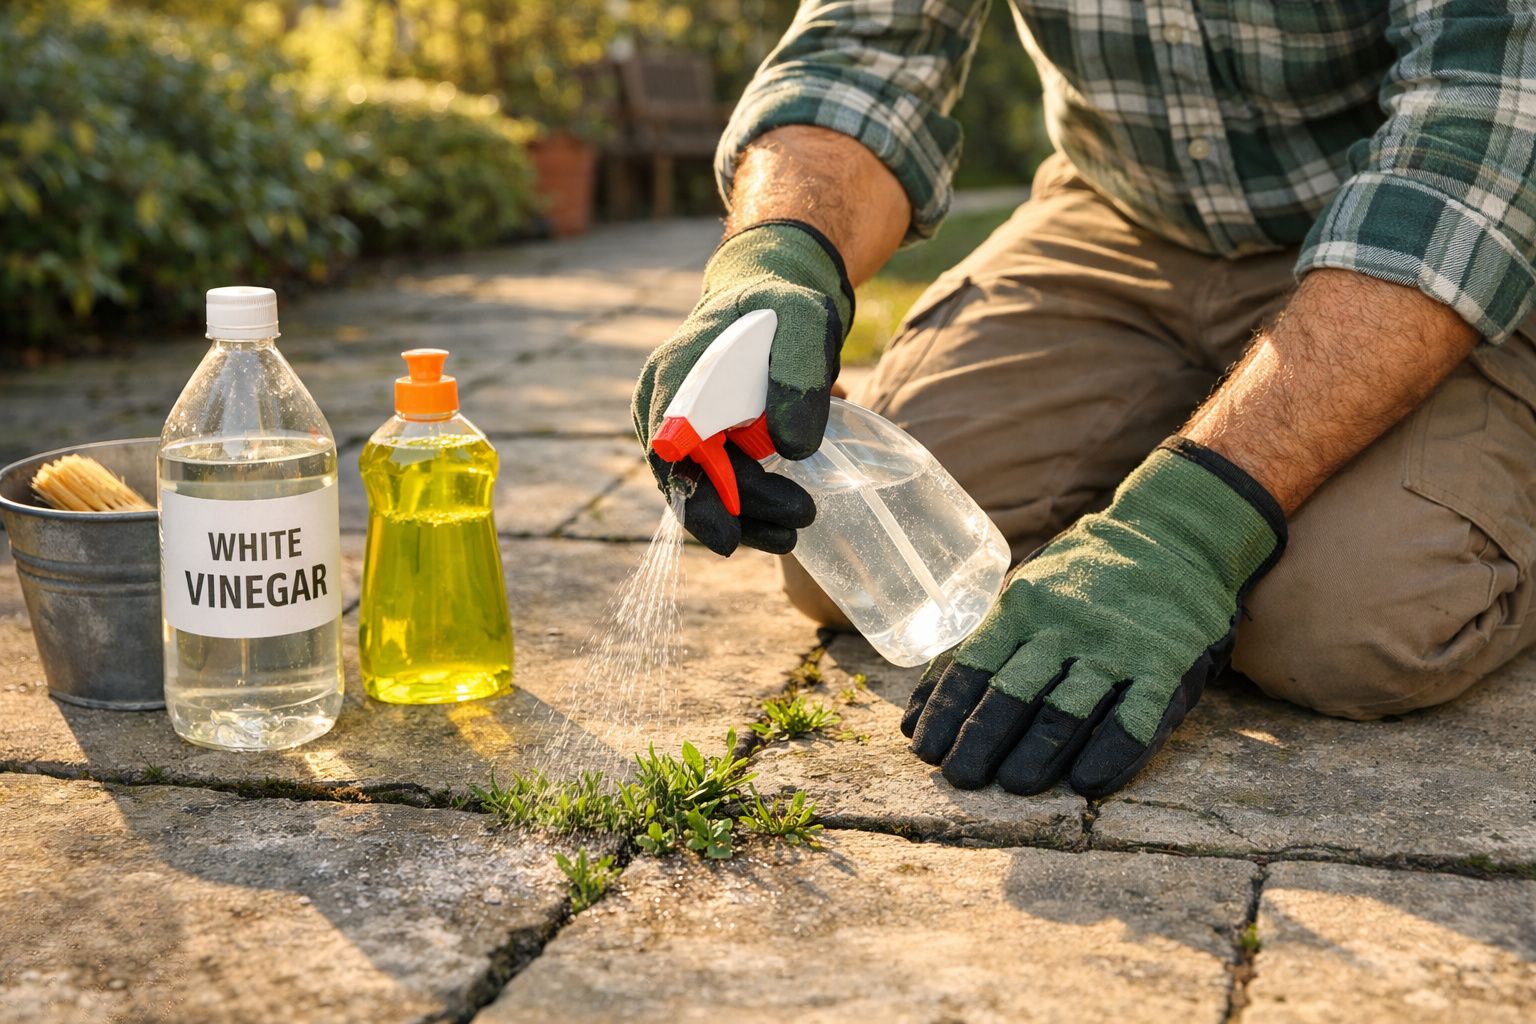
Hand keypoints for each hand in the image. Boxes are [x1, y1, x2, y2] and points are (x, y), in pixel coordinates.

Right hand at [633, 220, 853, 554]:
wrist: (767, 298)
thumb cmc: (780, 305)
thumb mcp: (802, 321)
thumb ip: (798, 374)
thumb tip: (793, 448)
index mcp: (674, 376)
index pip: (668, 449)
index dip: (693, 497)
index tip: (727, 535)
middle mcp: (663, 407)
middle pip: (689, 477)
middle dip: (741, 509)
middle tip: (801, 518)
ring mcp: (678, 427)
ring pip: (701, 488)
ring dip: (745, 517)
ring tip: (793, 533)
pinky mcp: (700, 440)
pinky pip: (714, 483)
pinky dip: (745, 508)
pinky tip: (780, 525)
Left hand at [902, 438, 1285, 797]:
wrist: (1175, 537)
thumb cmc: (1084, 577)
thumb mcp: (1028, 592)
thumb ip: (985, 642)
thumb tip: (923, 707)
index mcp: (1023, 605)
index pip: (972, 664)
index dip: (945, 712)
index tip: (925, 750)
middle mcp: (1065, 626)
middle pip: (1012, 693)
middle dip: (980, 741)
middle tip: (960, 778)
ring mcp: (1116, 646)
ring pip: (1066, 710)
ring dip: (1036, 754)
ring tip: (1013, 785)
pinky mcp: (1164, 665)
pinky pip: (1134, 719)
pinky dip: (1109, 754)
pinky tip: (1085, 781)